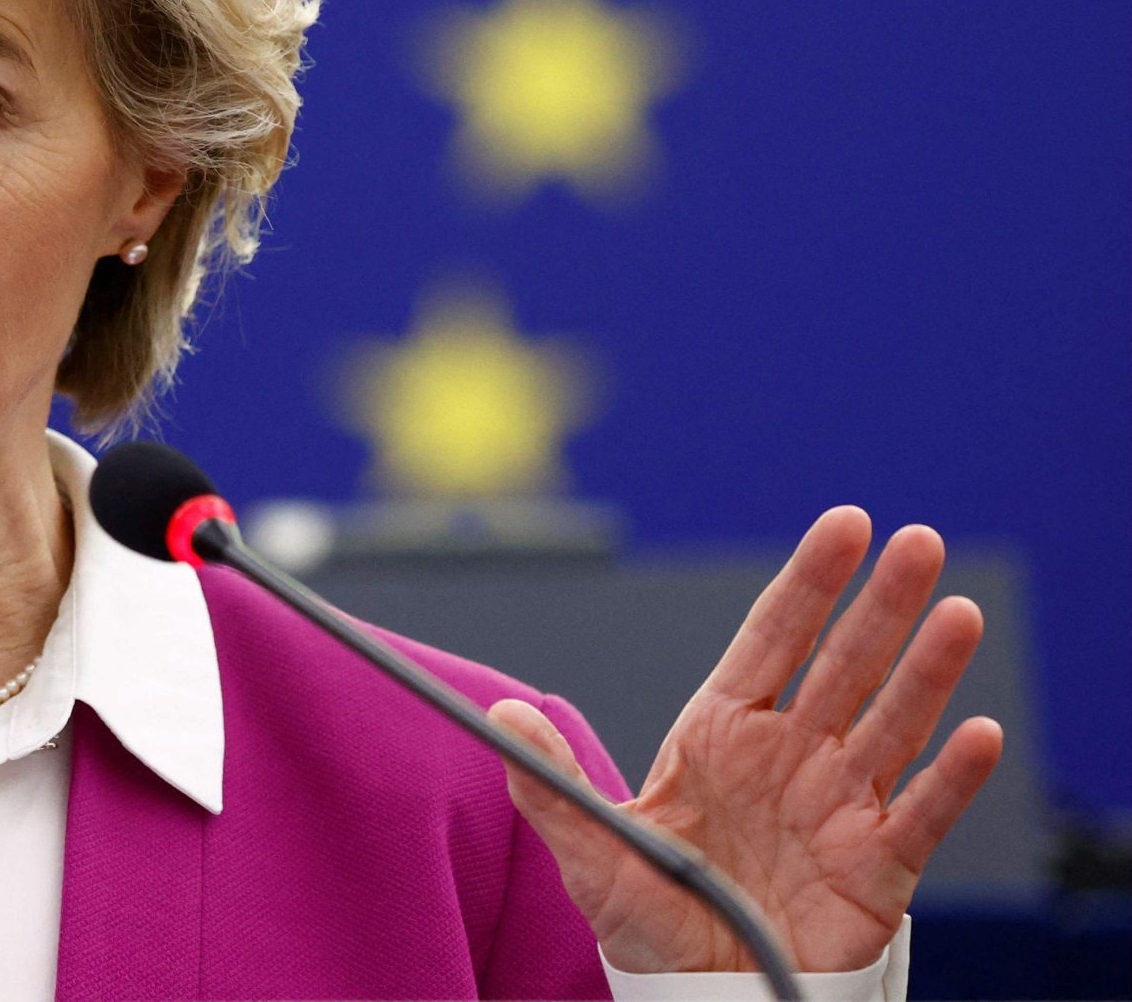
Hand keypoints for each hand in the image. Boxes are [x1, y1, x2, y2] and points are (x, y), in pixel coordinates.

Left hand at [489, 506, 1001, 974]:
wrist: (704, 996)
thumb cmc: (653, 921)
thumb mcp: (591, 849)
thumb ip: (550, 782)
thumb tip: (499, 714)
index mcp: (725, 732)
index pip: (774, 638)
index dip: (811, 582)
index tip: (844, 525)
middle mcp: (791, 755)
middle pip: (845, 664)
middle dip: (881, 603)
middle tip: (920, 541)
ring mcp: (839, 806)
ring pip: (893, 724)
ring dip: (929, 669)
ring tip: (959, 613)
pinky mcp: (876, 868)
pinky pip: (922, 814)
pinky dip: (953, 776)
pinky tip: (979, 732)